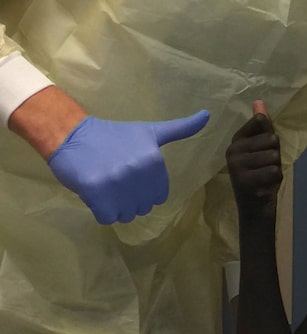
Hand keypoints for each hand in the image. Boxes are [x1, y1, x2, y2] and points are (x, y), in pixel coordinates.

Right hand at [47, 111, 209, 224]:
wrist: (72, 134)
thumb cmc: (113, 136)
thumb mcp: (150, 131)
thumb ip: (180, 129)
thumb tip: (208, 115)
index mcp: (154, 160)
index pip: (158, 197)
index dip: (144, 190)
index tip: (131, 174)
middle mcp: (138, 171)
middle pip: (142, 207)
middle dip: (129, 198)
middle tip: (115, 178)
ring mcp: (117, 183)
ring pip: (125, 215)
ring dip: (114, 206)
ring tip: (105, 184)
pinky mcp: (96, 192)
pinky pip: (107, 218)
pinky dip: (100, 210)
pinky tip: (95, 192)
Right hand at [226, 101, 281, 218]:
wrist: (255, 210)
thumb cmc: (260, 177)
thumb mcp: (262, 150)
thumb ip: (262, 127)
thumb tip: (259, 102)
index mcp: (236, 141)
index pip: (261, 123)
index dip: (271, 139)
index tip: (262, 152)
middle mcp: (232, 151)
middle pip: (271, 139)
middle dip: (275, 155)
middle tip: (265, 169)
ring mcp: (237, 166)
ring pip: (274, 155)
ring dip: (275, 167)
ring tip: (265, 177)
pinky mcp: (245, 180)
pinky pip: (274, 170)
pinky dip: (275, 179)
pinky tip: (265, 186)